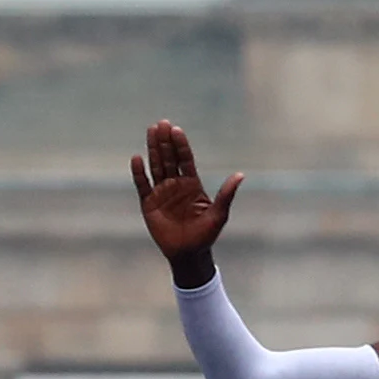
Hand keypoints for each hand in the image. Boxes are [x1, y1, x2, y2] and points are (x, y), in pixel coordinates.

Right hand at [130, 120, 243, 281]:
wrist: (189, 254)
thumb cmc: (206, 235)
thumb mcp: (219, 214)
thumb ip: (226, 194)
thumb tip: (241, 175)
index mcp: (192, 184)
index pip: (185, 159)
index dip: (181, 145)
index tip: (176, 130)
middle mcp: (176, 185)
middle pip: (169, 158)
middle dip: (166, 141)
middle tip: (161, 124)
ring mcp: (161, 193)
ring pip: (156, 166)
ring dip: (153, 150)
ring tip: (151, 131)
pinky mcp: (149, 204)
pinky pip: (143, 185)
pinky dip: (139, 172)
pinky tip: (137, 158)